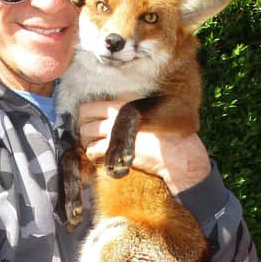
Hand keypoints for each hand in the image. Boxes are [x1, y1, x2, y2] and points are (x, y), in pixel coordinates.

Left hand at [77, 99, 210, 193]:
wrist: (177, 152)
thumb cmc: (169, 133)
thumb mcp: (152, 112)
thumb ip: (132, 110)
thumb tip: (116, 114)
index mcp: (123, 104)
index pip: (90, 106)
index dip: (85, 115)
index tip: (89, 121)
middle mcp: (115, 116)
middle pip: (83, 119)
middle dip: (83, 127)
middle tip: (88, 134)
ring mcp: (114, 132)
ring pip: (85, 135)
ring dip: (86, 142)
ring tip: (93, 146)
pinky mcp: (115, 150)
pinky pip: (93, 151)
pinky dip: (93, 155)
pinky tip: (100, 158)